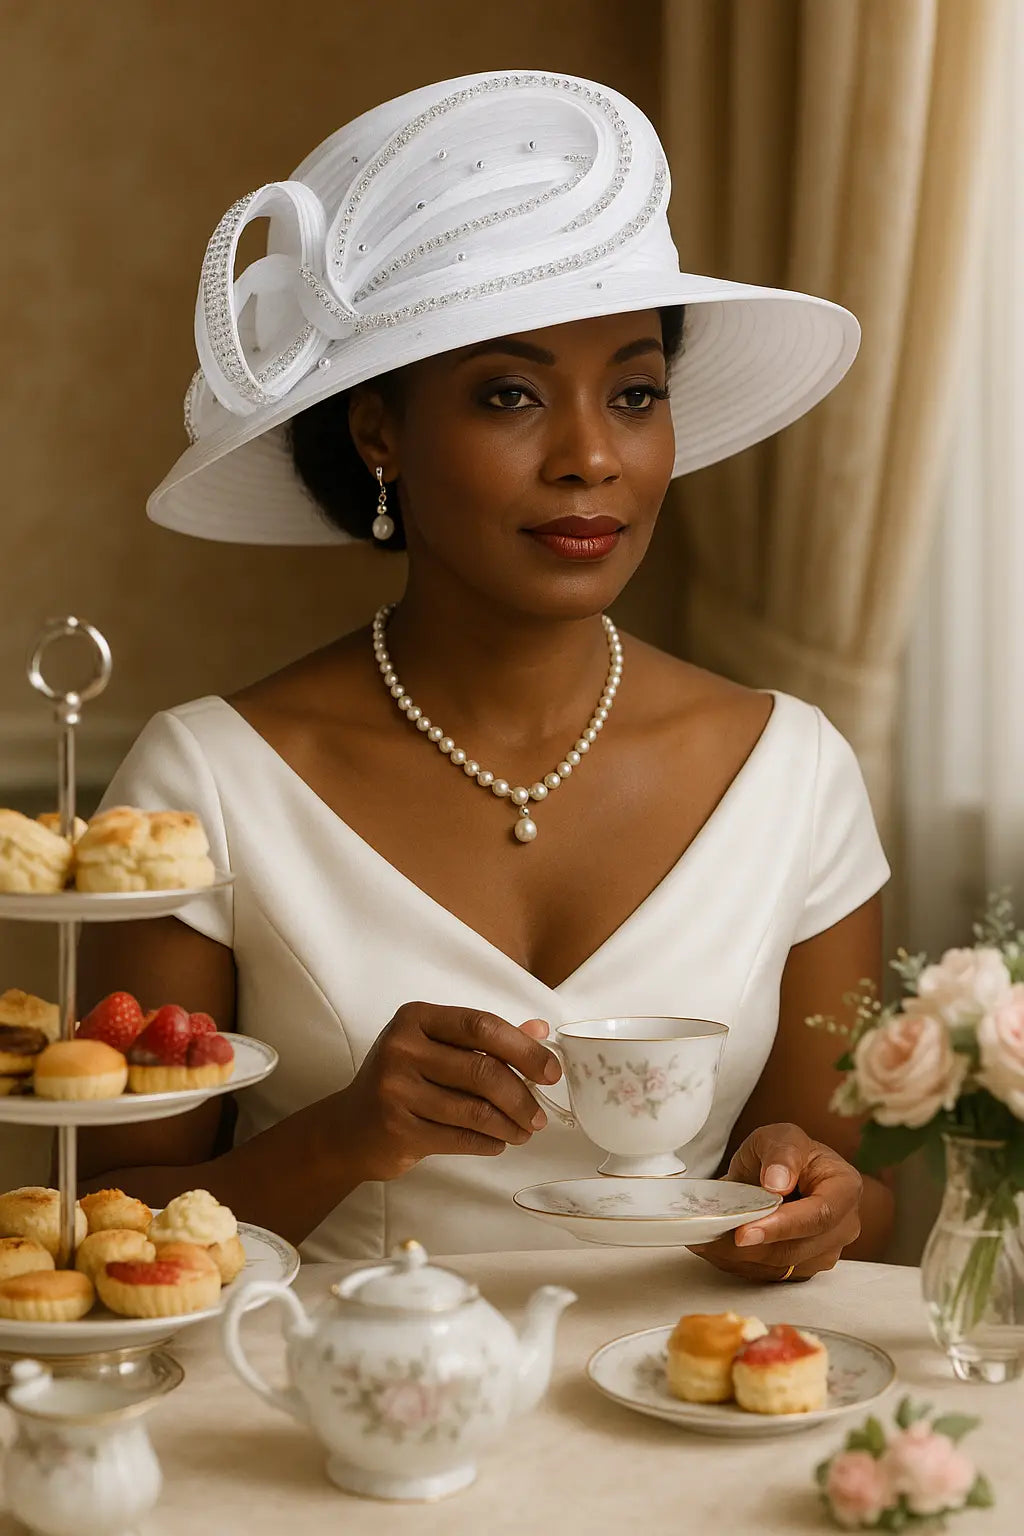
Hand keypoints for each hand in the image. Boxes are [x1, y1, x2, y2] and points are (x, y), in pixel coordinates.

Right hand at [338, 1003, 560, 1182]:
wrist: (350, 1128)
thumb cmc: (403, 1081)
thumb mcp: (436, 1048)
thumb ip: (486, 1039)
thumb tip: (539, 1030)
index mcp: (416, 1018)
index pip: (482, 1025)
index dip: (524, 1049)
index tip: (551, 1071)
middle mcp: (402, 1048)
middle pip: (483, 1070)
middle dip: (522, 1096)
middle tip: (540, 1115)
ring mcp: (396, 1090)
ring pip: (475, 1109)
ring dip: (509, 1124)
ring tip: (524, 1132)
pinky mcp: (398, 1129)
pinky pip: (460, 1137)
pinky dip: (488, 1142)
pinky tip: (498, 1142)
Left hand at [688, 1123, 862, 1280]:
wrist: (778, 1173)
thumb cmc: (784, 1153)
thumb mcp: (780, 1137)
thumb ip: (781, 1154)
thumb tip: (776, 1184)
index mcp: (845, 1188)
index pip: (818, 1215)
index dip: (782, 1226)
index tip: (745, 1231)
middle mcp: (843, 1225)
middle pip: (799, 1248)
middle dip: (754, 1247)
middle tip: (714, 1238)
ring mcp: (825, 1250)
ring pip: (782, 1266)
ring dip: (741, 1258)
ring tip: (709, 1241)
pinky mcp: (804, 1267)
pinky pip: (772, 1274)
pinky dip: (741, 1264)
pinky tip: (719, 1248)